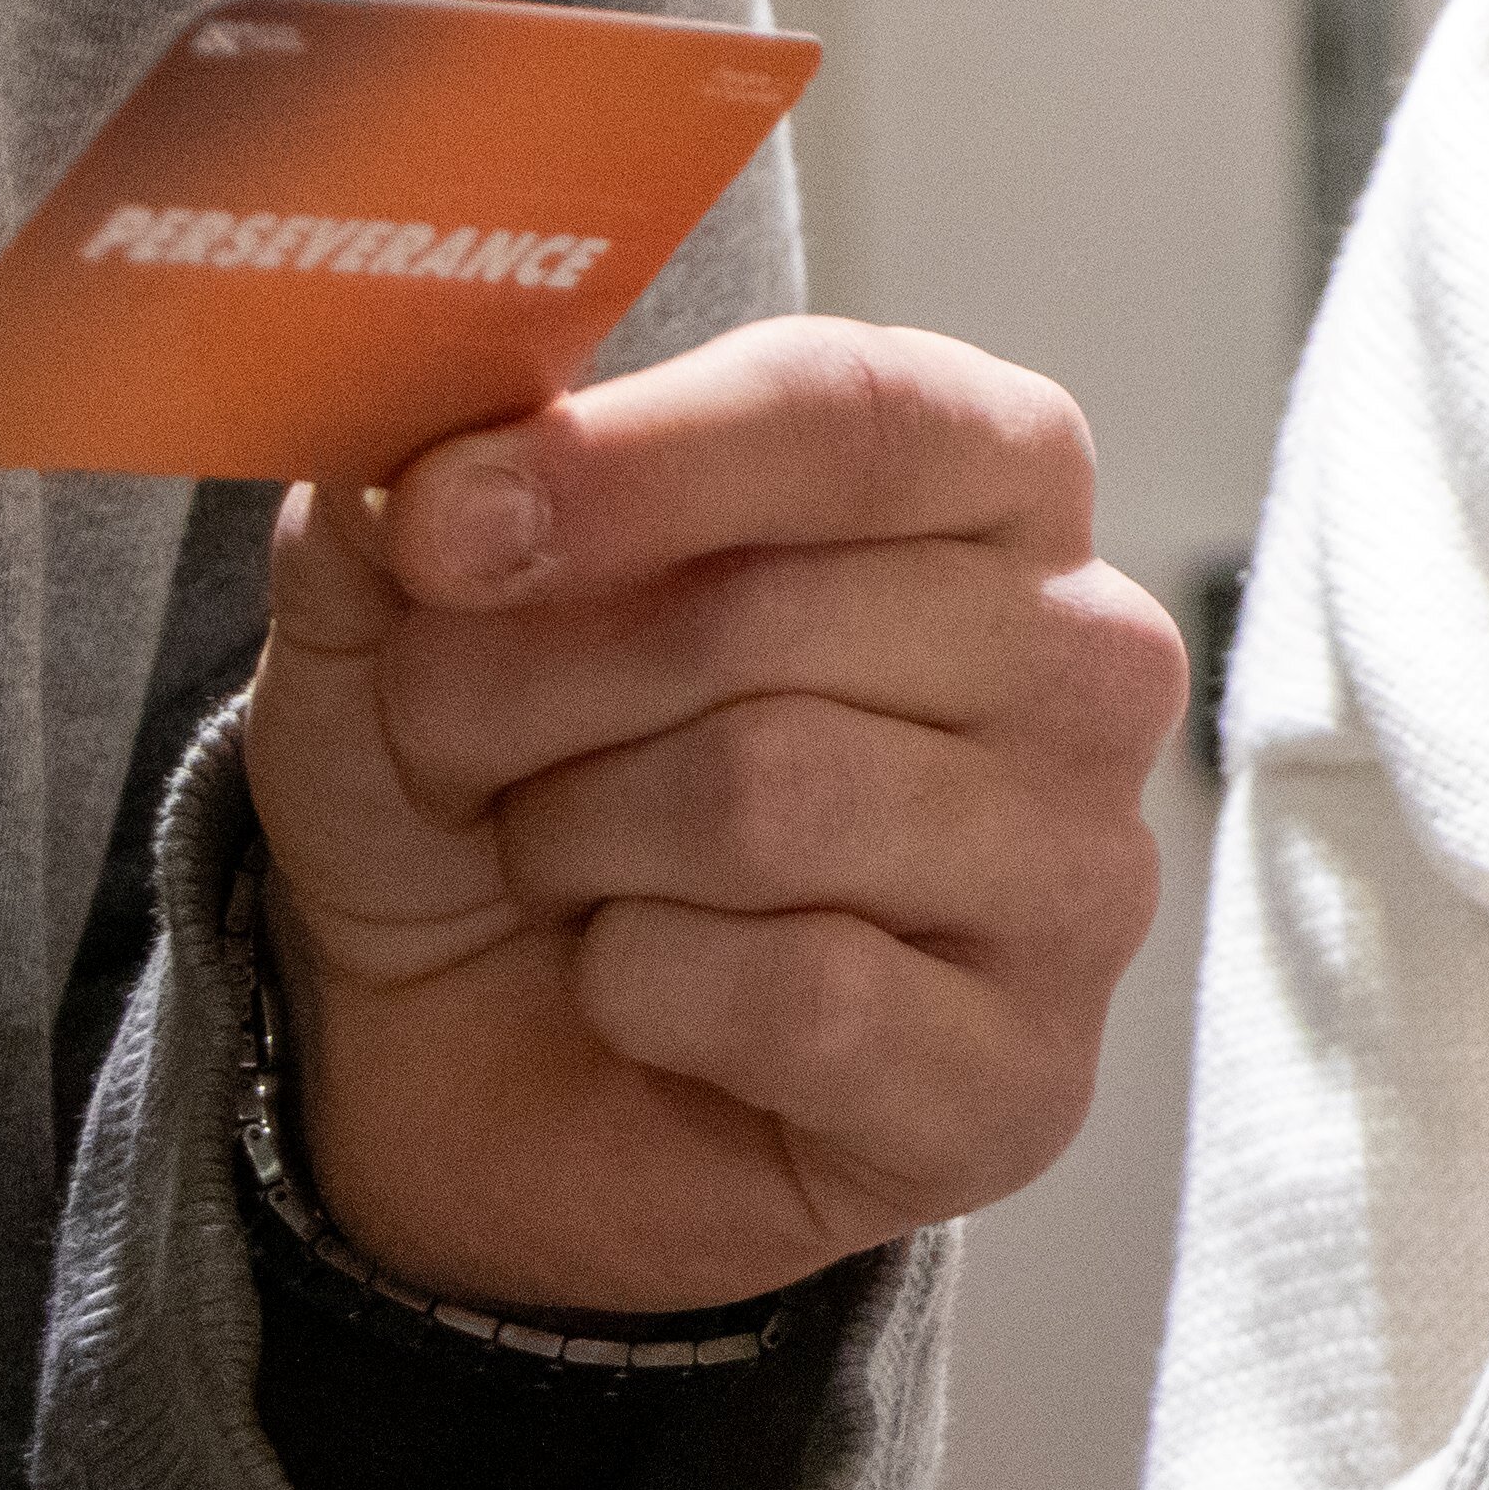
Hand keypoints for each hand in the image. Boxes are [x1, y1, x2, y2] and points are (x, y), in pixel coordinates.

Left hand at [244, 318, 1186, 1312]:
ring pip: (774, 797)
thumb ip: (408, 505)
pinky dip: (641, 994)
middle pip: (772, 616)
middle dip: (531, 692)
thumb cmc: (497, 791)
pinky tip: (637, 994)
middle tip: (452, 750)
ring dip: (578, 842)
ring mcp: (1082, 873)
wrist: (464, 1073)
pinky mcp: (1027, 1076)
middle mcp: (1087, 656)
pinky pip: (801, 996)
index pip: (860, 413)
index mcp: (991, 478)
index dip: (633, 461)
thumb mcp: (402, 617)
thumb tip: (402, 476)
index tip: (437, 522)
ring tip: (561, 867)